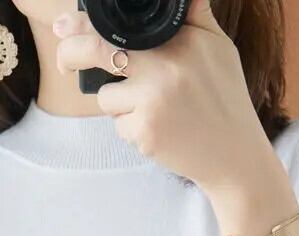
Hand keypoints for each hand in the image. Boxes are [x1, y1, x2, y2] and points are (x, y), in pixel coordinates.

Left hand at [53, 0, 279, 194]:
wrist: (233, 155)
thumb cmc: (225, 99)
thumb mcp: (218, 48)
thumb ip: (195, 16)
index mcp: (178, 41)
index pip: (119, 25)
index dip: (83, 23)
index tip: (64, 24)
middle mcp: (163, 67)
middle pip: (97, 52)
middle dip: (71, 55)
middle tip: (65, 64)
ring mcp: (152, 101)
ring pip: (106, 97)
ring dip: (120, 104)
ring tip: (156, 110)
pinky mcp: (144, 132)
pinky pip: (119, 126)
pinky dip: (133, 129)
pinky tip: (160, 130)